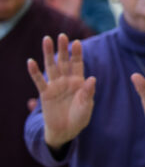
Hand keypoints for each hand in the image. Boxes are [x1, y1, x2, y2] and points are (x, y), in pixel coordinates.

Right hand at [26, 34, 96, 148]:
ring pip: (51, 67)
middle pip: (64, 62)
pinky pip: (39, 81)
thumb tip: (92, 78)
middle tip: (62, 35)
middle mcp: (66, 81)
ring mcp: (55, 86)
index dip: (77, 54)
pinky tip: (30, 61)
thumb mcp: (87, 105)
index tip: (77, 42)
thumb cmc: (80, 117)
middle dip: (63, 49)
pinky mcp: (45, 94)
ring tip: (46, 39)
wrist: (67, 130)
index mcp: (79, 82)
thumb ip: (88, 92)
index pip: (78, 64)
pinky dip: (35, 72)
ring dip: (48, 54)